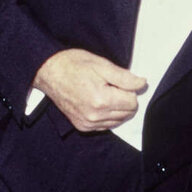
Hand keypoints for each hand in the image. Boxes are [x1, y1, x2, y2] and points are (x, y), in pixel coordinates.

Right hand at [32, 49, 147, 132]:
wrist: (48, 72)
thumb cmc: (73, 65)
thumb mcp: (102, 65)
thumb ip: (125, 77)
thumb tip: (142, 84)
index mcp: (101, 100)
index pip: (133, 102)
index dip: (129, 89)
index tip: (118, 80)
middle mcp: (94, 116)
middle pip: (127, 113)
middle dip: (124, 99)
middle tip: (111, 85)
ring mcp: (87, 123)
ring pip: (118, 121)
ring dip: (117, 108)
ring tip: (103, 92)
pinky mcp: (82, 126)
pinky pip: (106, 126)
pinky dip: (107, 115)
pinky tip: (98, 102)